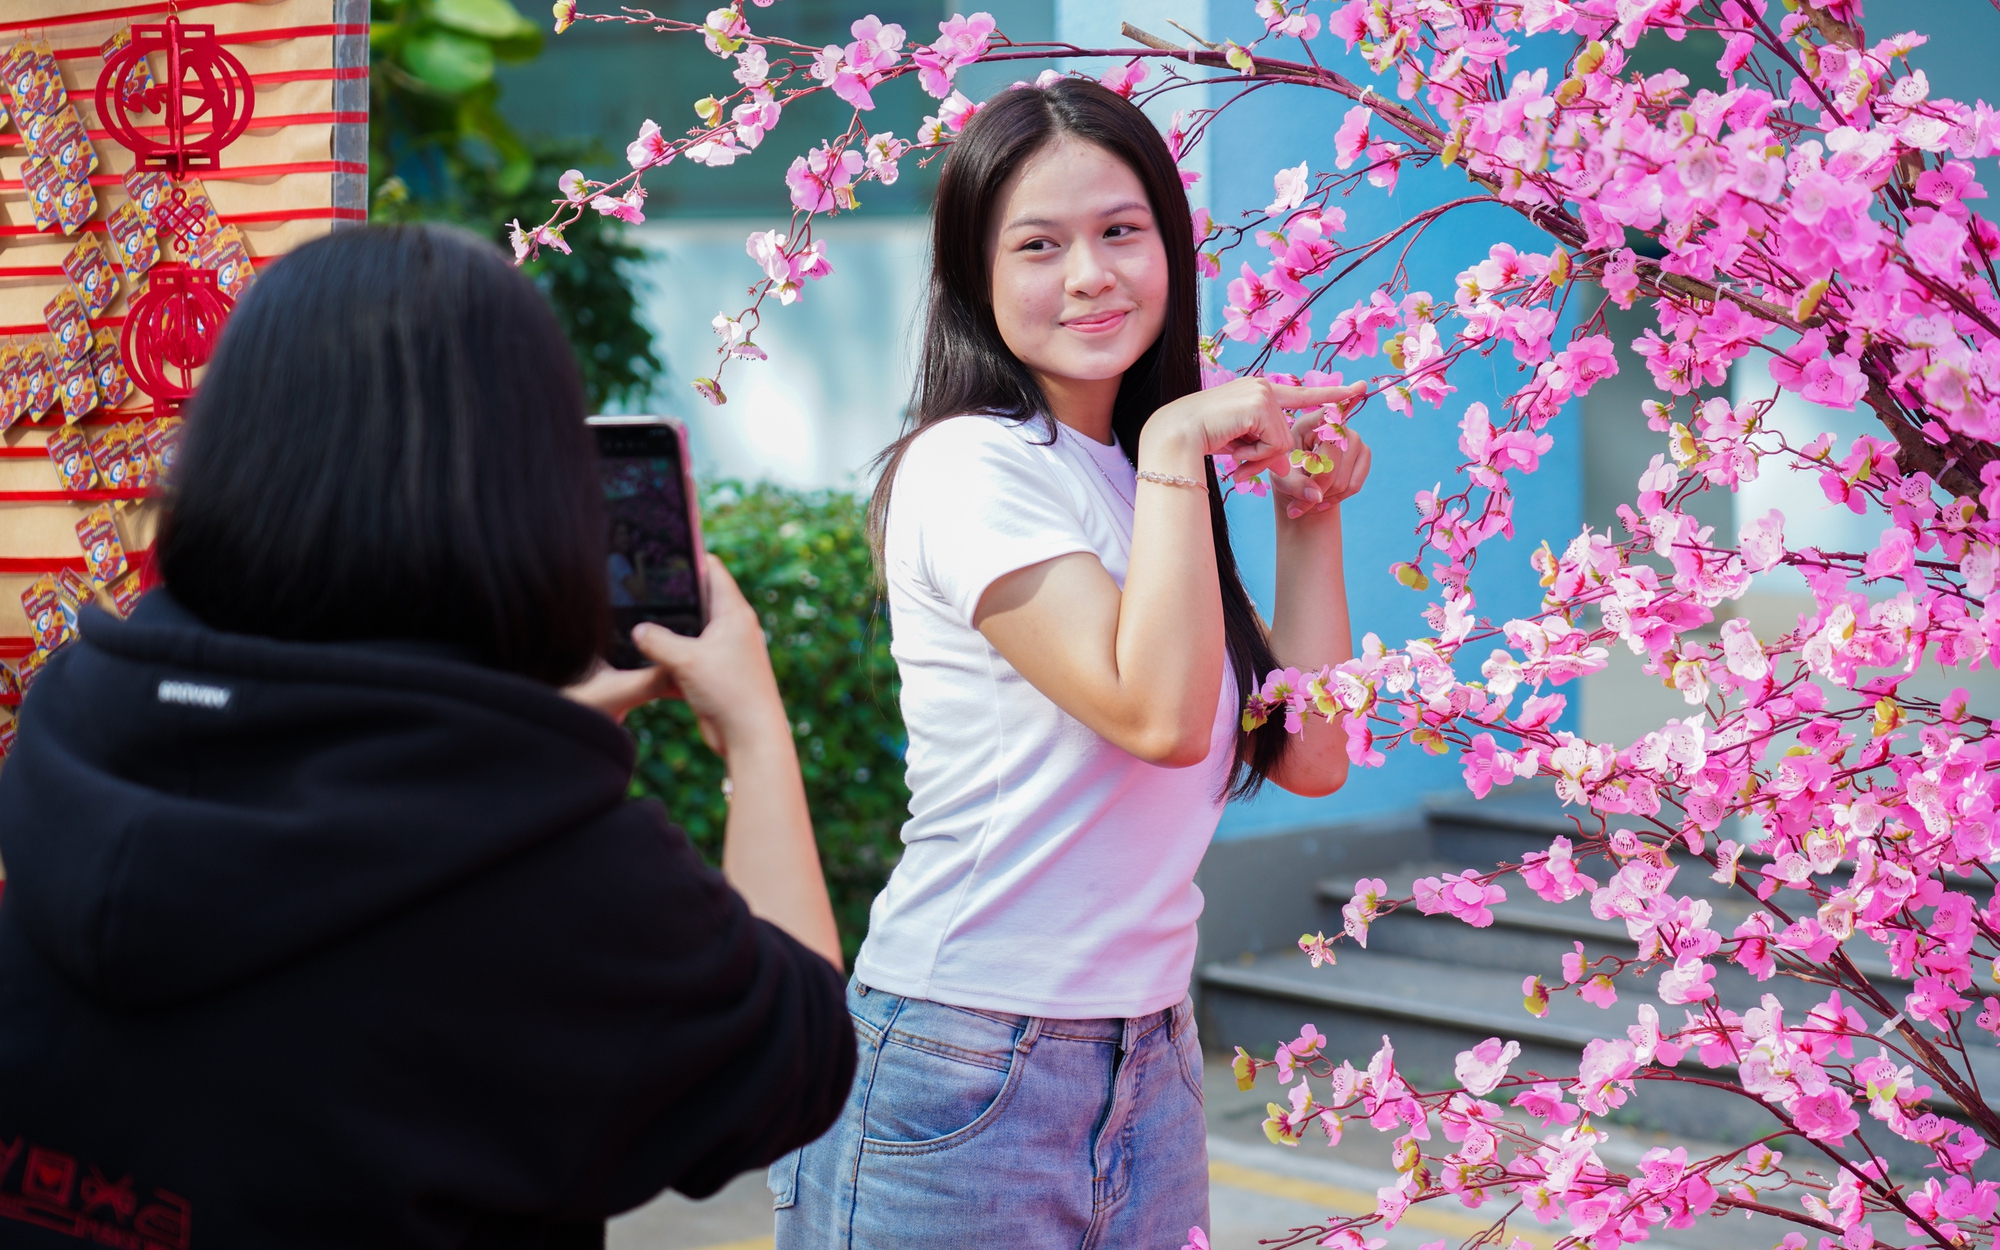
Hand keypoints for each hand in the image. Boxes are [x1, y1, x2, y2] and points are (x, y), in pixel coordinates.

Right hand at [563, 556, 786, 758]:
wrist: (750, 738)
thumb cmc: (729, 692)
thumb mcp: (686, 660)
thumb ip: (657, 640)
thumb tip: (637, 630)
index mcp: (734, 613)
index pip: (713, 570)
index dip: (690, 557)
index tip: (665, 549)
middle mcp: (732, 629)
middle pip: (698, 600)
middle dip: (672, 596)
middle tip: (638, 585)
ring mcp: (724, 652)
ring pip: (689, 631)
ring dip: (668, 631)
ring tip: (634, 618)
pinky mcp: (714, 675)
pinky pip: (687, 657)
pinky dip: (670, 656)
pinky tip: (644, 656)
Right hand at [1143, 377, 1357, 482]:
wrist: (1176, 433)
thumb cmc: (1200, 438)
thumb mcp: (1240, 446)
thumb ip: (1263, 452)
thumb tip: (1282, 469)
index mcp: (1260, 392)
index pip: (1304, 395)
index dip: (1334, 395)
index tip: (1361, 390)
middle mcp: (1265, 387)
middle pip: (1289, 435)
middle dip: (1265, 456)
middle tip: (1237, 458)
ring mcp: (1264, 394)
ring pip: (1283, 443)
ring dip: (1257, 456)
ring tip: (1231, 448)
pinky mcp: (1261, 405)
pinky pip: (1275, 445)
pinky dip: (1255, 455)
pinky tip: (1234, 445)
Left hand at [1271, 387, 1370, 519]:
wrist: (1301, 489)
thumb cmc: (1286, 474)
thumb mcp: (1282, 479)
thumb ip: (1295, 486)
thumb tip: (1315, 497)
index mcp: (1308, 423)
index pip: (1327, 415)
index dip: (1343, 399)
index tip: (1361, 386)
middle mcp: (1335, 425)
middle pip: (1332, 459)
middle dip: (1316, 486)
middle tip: (1299, 503)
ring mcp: (1352, 437)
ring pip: (1342, 478)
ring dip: (1325, 496)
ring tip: (1309, 499)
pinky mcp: (1364, 453)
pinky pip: (1355, 484)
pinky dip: (1338, 499)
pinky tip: (1325, 500)